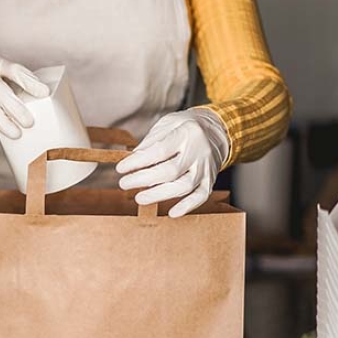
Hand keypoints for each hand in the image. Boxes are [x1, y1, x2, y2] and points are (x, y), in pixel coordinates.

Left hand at [115, 108, 229, 217]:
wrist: (217, 130)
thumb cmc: (185, 127)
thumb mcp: (168, 124)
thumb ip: (151, 141)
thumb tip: (133, 159)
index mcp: (187, 133)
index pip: (160, 151)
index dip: (138, 162)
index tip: (120, 168)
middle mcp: (198, 152)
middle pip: (170, 171)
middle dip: (144, 180)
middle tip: (124, 184)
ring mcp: (206, 168)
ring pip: (184, 186)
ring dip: (159, 195)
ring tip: (139, 198)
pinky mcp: (210, 180)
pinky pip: (201, 196)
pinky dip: (187, 206)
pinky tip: (172, 213)